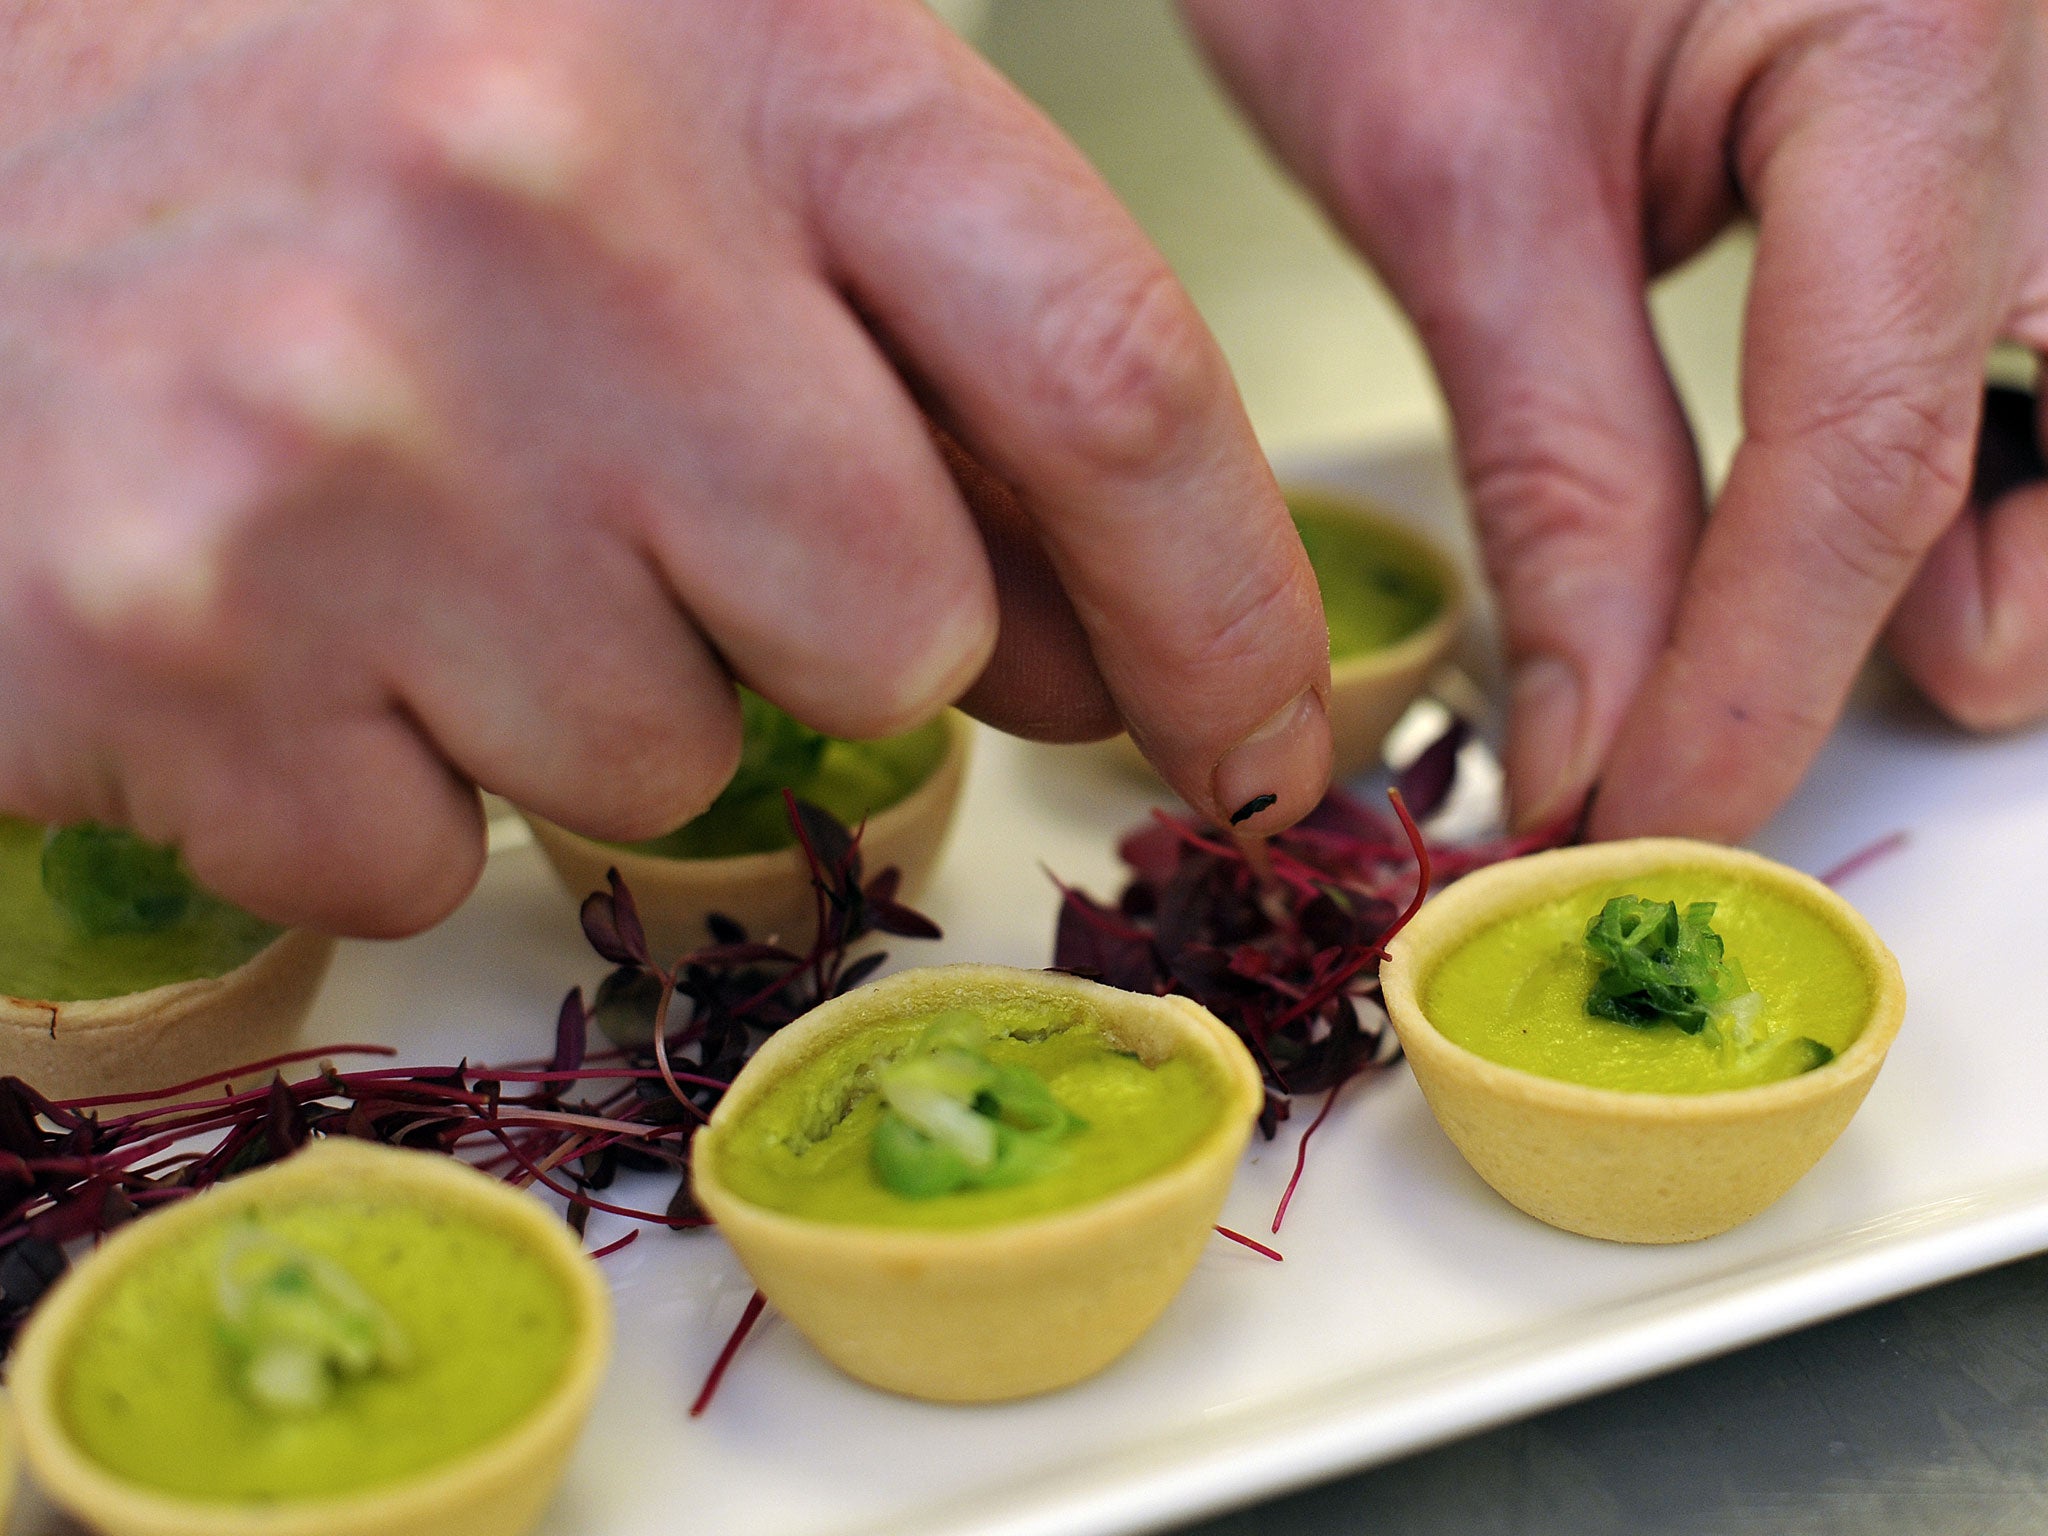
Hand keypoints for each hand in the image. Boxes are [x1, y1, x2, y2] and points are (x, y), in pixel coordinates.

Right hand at [0, 0, 1331, 933]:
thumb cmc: (347, 115)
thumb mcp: (683, 115)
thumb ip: (929, 343)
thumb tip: (1097, 646)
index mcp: (741, 42)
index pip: (1105, 378)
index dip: (1222, 606)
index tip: (1252, 741)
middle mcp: (553, 209)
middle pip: (900, 628)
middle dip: (825, 634)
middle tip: (644, 507)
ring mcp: (348, 435)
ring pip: (665, 765)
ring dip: (584, 692)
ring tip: (425, 511)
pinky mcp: (174, 637)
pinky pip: (424, 850)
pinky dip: (389, 778)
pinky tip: (291, 600)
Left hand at [1185, 0, 2047, 838]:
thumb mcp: (1452, 178)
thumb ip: (1558, 467)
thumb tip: (1601, 726)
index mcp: (1911, 25)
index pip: (1867, 442)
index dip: (1761, 677)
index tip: (1653, 821)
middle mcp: (2013, 27)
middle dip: (1980, 594)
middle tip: (1862, 735)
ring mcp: (1998, 43)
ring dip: (2016, 513)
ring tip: (1928, 650)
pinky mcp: (1931, 63)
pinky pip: (2010, 264)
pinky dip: (1973, 413)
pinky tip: (1915, 501)